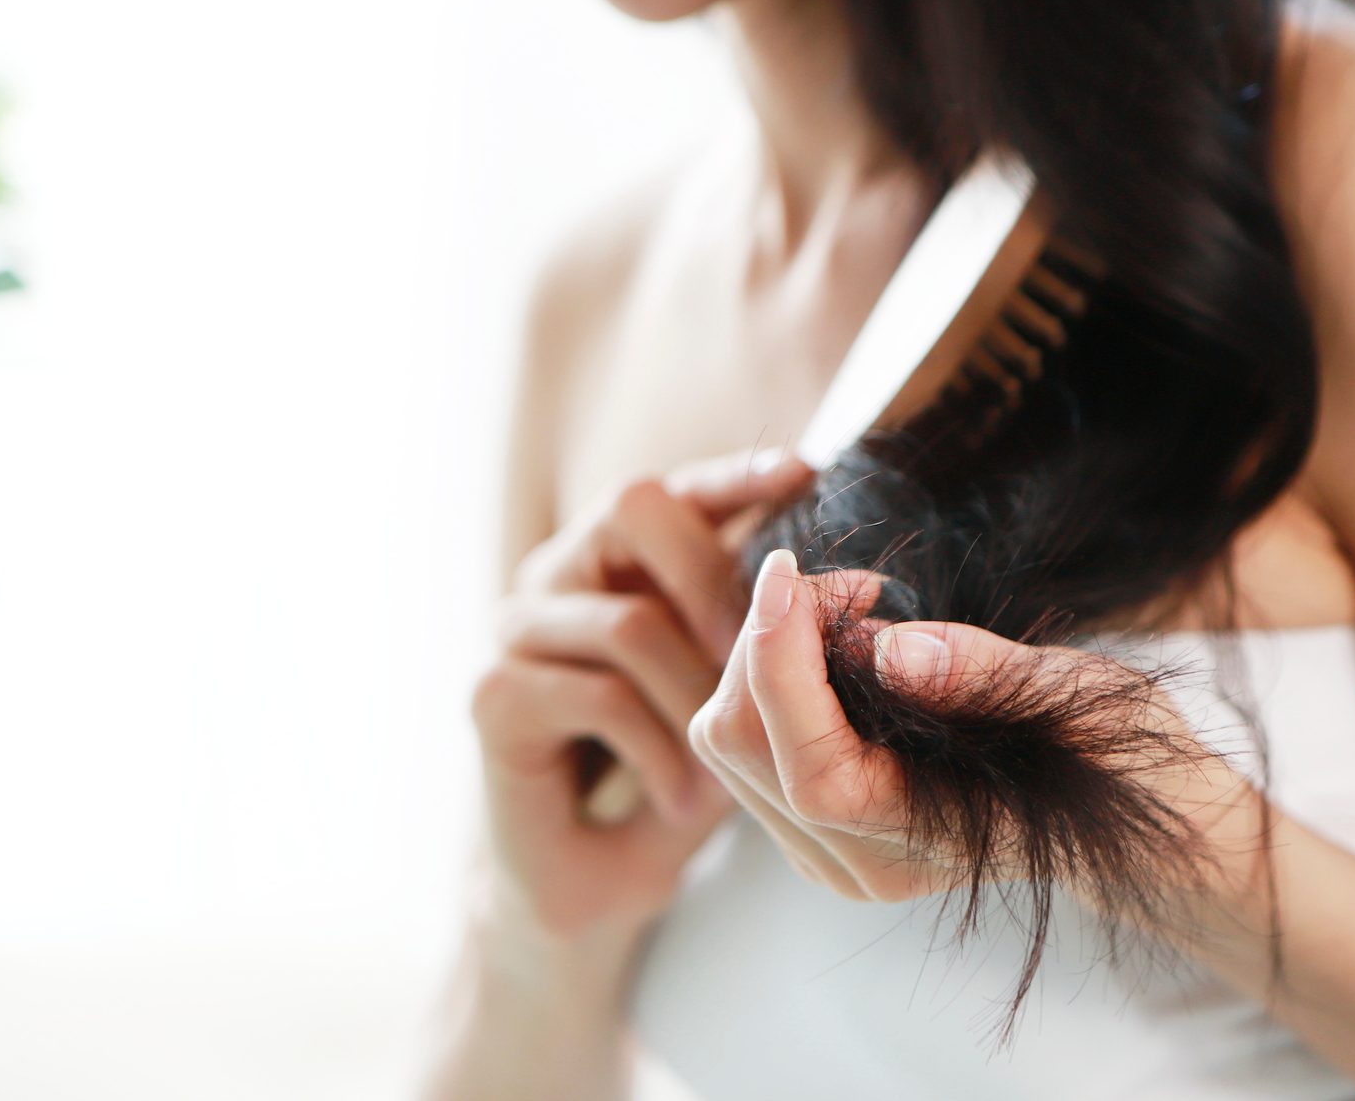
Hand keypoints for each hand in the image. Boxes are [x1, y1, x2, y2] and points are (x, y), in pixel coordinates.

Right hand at [468, 449, 817, 950]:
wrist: (587, 881)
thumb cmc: (669, 777)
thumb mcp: (734, 697)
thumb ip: (774, 633)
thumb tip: (859, 585)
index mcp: (618, 556)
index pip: (676, 486)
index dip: (735, 472)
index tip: (805, 472)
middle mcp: (559, 571)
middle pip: (635, 510)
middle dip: (718, 577)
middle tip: (767, 654)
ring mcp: (518, 626)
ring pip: (631, 620)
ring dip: (698, 701)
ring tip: (730, 773)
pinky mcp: (495, 693)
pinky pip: (600, 696)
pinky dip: (659, 753)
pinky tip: (684, 799)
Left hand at [688, 547, 1262, 913]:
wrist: (1138, 820)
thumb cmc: (1119, 753)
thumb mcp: (1077, 699)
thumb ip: (980, 674)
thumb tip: (886, 648)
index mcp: (917, 841)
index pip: (804, 761)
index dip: (777, 656)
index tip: (788, 567)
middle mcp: (856, 862)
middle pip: (740, 744)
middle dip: (767, 639)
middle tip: (849, 583)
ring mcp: (829, 849)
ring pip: (729, 739)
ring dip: (764, 652)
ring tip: (851, 608)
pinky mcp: (816, 823)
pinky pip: (751, 740)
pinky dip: (772, 675)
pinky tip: (840, 645)